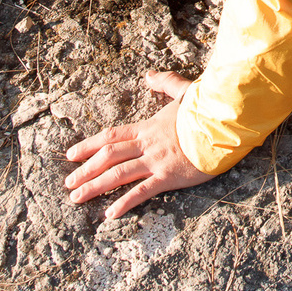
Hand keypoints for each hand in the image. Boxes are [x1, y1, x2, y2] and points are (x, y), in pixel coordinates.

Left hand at [63, 72, 213, 217]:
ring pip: (117, 175)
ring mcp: (155, 161)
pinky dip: (124, 203)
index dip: (88, 145)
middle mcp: (146, 144)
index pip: (111, 136)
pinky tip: (109, 214)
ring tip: (76, 198)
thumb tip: (148, 76)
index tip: (71, 154)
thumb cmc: (206, 107)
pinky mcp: (168, 176)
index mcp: (148, 126)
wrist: (223, 121)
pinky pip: (141, 191)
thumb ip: (164, 83)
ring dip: (94, 187)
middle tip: (68, 183)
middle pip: (108, 157)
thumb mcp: (183, 90)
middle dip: (85, 170)